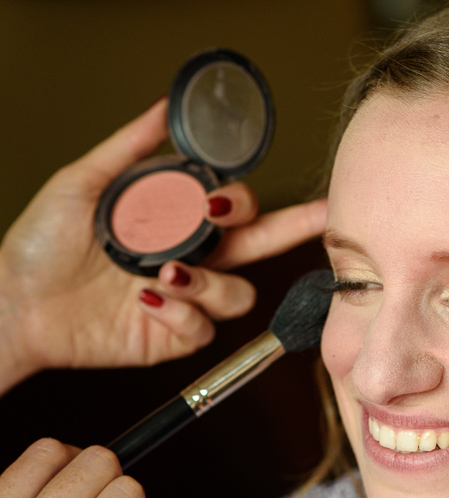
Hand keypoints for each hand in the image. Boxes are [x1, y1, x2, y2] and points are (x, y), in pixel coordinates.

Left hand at [0, 99, 327, 393]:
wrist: (15, 301)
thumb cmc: (41, 246)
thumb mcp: (83, 183)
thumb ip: (130, 147)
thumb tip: (162, 110)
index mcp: (178, 223)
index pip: (234, 209)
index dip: (246, 202)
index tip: (227, 199)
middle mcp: (193, 259)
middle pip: (263, 247)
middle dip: (298, 229)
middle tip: (318, 216)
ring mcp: (188, 300)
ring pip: (239, 296)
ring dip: (209, 284)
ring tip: (166, 272)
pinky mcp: (173, 336)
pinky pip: (204, 330)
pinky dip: (180, 314)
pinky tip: (147, 301)